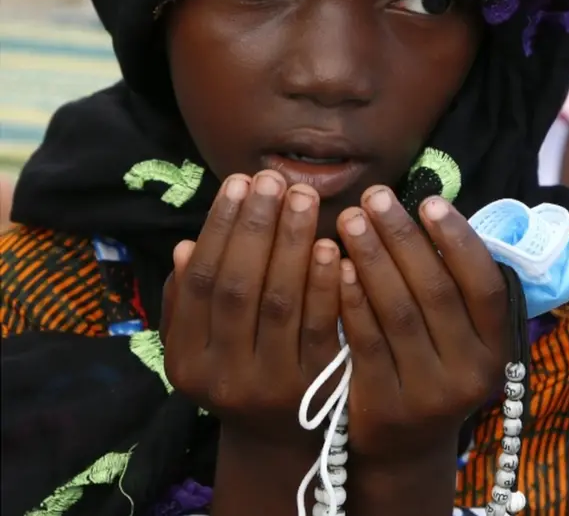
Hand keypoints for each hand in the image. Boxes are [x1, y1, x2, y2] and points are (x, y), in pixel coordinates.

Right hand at [163, 170, 341, 447]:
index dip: (220, 228)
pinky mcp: (315, 390)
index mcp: (186, 360)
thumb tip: (186, 247)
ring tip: (302, 197)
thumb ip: (187, 302)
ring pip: (280, 302)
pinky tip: (330, 245)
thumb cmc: (236, 375)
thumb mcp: (197, 348)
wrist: (277, 443)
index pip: (202, 282)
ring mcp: (270, 386)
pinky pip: (320, 328)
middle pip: (239, 287)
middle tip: (273, 178)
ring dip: (292, 243)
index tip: (239, 182)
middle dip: (256, 226)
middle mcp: (221, 376)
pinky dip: (324, 284)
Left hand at [337, 187, 509, 464]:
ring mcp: (429, 395)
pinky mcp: (386, 407)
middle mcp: (472, 373)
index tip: (429, 201)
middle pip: (435, 292)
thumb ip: (450, 281)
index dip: (459, 240)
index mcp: (497, 345)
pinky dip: (351, 300)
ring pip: (398, 312)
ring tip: (350, 218)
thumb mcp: (458, 332)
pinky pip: (366, 341)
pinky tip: (336, 265)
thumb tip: (426, 211)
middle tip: (374, 196)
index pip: (485, 285)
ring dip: (372, 258)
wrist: (406, 445)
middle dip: (402, 237)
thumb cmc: (431, 361)